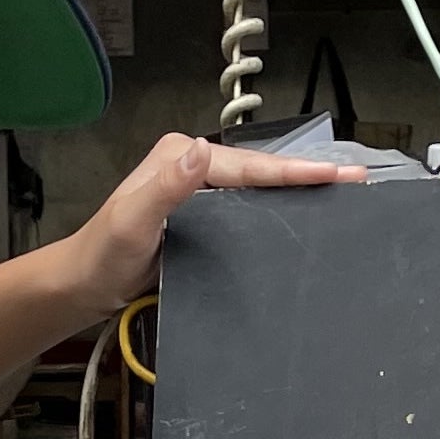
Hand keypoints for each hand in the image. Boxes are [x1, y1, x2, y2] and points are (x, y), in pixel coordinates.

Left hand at [54, 131, 363, 312]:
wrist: (83, 286)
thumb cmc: (104, 256)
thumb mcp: (133, 221)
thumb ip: (165, 188)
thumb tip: (202, 152)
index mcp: (181, 157)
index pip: (249, 165)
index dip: (295, 172)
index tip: (337, 176)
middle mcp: (191, 166)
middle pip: (260, 171)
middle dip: (308, 175)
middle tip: (357, 180)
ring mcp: (196, 191)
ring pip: (257, 188)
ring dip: (297, 192)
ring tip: (342, 195)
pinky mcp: (200, 217)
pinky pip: (246, 210)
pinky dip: (276, 211)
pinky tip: (301, 220)